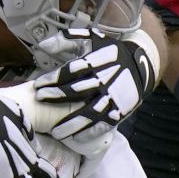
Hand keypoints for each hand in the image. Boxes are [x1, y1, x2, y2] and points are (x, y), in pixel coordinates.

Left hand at [33, 29, 156, 143]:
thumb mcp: (91, 39)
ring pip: (90, 112)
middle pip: (77, 91)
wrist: (141, 64)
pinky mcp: (121, 110)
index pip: (71, 71)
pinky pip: (105, 124)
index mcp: (97, 61)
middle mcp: (105, 79)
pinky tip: (76, 138)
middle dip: (57, 97)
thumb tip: (42, 45)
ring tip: (55, 131)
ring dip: (72, 123)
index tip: (37, 86)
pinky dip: (91, 132)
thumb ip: (66, 40)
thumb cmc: (109, 52)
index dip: (52, 79)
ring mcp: (113, 96)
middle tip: (40, 102)